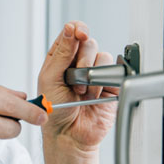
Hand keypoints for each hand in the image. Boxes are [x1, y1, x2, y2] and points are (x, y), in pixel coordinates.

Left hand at [38, 22, 118, 151]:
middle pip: (88, 42)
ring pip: (102, 55)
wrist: (68, 134)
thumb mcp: (50, 78)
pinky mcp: (110, 84)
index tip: (78, 32)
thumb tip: (71, 28)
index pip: (70, 33)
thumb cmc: (53, 110)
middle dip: (81, 59)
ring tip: (81, 92)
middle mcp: (78, 63)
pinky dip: (102, 82)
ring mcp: (94, 73)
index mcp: (60, 57)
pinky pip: (113, 71)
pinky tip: (93, 95)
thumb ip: (62, 53)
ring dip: (90, 74)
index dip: (76, 29)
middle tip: (73, 78)